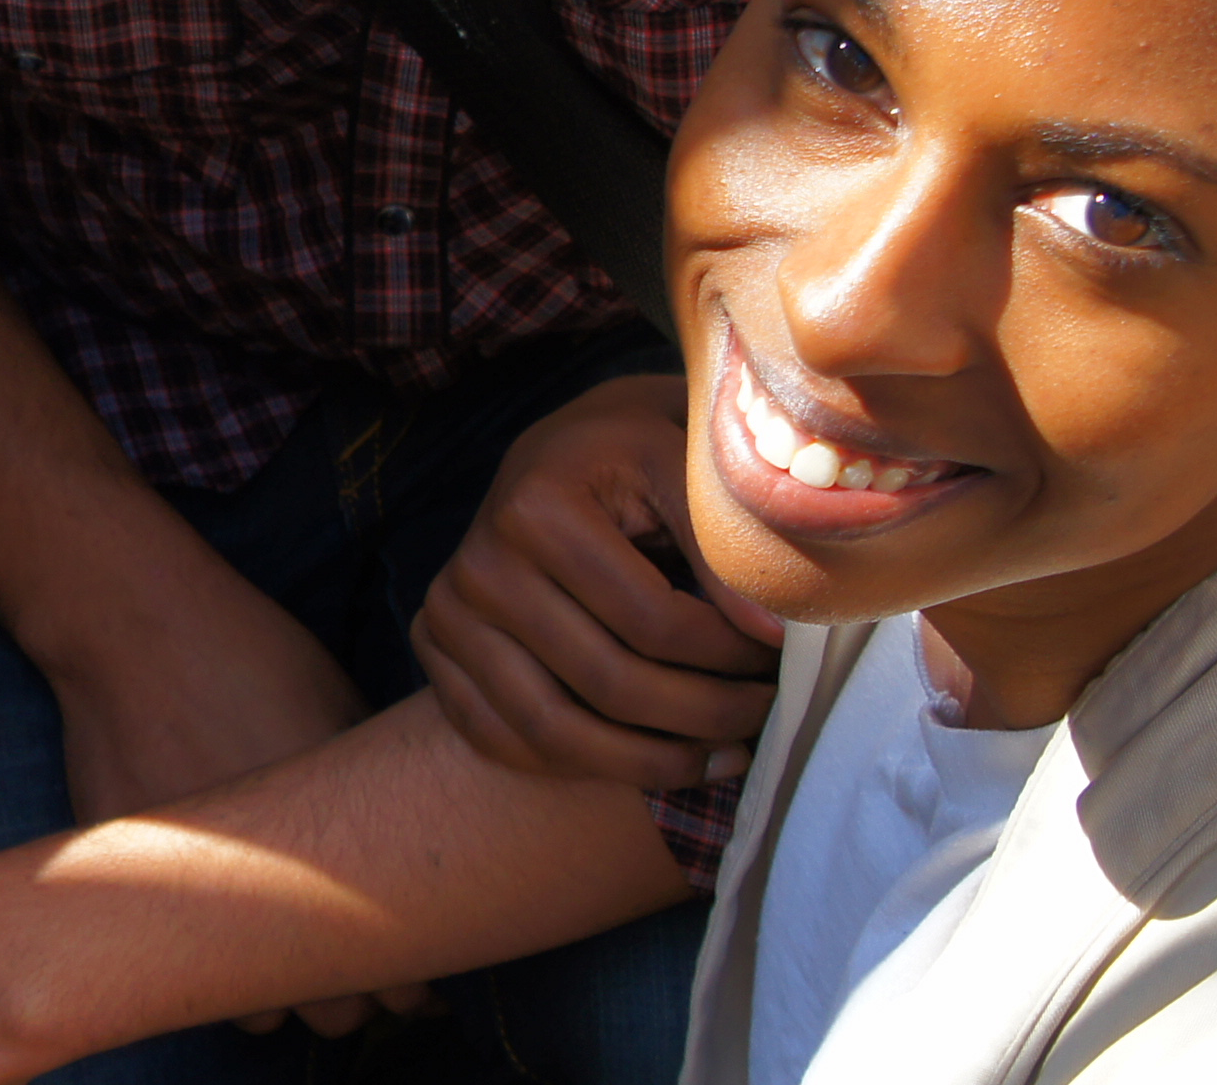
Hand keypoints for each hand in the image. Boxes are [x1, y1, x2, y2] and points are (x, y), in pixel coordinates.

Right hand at [33, 538, 434, 1040]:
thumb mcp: (347, 719)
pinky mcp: (136, 894)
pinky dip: (206, 956)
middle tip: (354, 955)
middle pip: (338, 1019)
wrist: (138, 632)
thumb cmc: (255, 660)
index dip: (415, 984)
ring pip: (258, 1013)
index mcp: (342, 866)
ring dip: (277, 990)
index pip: (404, 987)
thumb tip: (418, 848)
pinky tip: (218, 911)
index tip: (416, 971)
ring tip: (279, 937)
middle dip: (353, 996)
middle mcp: (274, 905)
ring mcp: (200, 908)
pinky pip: (182, 964)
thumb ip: (381, 803)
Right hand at [410, 373, 783, 789]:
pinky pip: (506, 741)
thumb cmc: (632, 455)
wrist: (556, 450)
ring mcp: (445, 613)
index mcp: (536, 508)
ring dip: (653, 761)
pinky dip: (585, 767)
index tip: (782, 661)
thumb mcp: (683, 466)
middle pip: (609, 685)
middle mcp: (475, 564)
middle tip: (764, 713)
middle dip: (706, 714)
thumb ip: (725, 545)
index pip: (655, 623)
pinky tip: (654, 758)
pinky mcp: (433, 648)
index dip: (733, 655)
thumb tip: (774, 635)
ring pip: (555, 732)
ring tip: (723, 754)